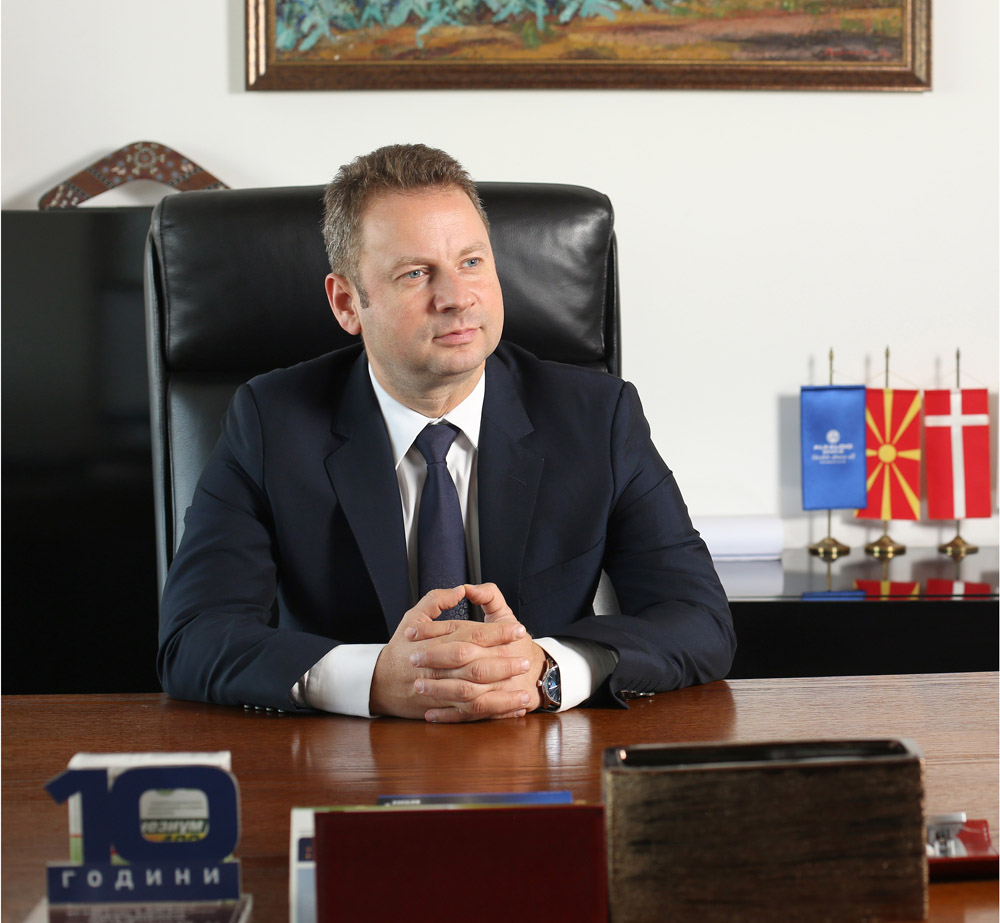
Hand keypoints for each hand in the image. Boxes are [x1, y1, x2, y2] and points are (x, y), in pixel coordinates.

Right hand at [369, 583, 540, 721]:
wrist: (377, 683)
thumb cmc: (399, 648)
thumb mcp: (413, 617)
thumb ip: (435, 601)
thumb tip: (461, 590)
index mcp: (434, 643)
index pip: (471, 635)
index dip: (497, 632)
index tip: (518, 628)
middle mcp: (438, 668)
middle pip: (475, 666)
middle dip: (504, 663)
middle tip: (526, 660)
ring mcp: (439, 692)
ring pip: (475, 694)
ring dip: (503, 694)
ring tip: (526, 691)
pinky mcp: (442, 710)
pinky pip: (471, 715)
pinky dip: (493, 714)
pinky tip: (514, 711)